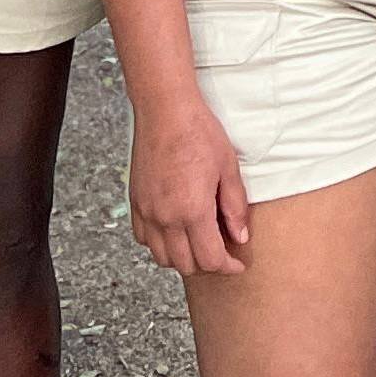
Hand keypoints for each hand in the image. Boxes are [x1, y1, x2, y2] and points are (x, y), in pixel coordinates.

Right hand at [128, 96, 251, 274]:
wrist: (165, 109)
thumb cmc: (198, 131)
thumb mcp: (228, 168)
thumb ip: (234, 207)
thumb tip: (240, 237)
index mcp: (192, 210)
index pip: (210, 259)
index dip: (227, 266)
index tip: (236, 264)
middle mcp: (165, 217)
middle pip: (185, 265)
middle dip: (207, 265)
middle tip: (221, 252)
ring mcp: (147, 211)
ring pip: (162, 257)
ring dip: (182, 258)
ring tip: (199, 242)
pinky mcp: (135, 202)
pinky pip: (144, 239)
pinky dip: (160, 244)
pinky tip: (174, 230)